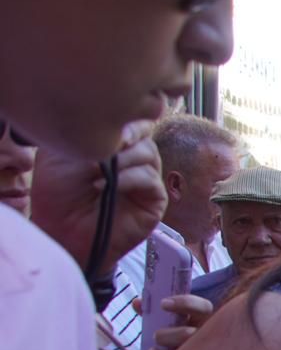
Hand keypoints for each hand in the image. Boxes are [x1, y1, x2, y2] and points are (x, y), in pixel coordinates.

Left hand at [30, 120, 166, 270]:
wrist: (61, 230)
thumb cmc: (58, 194)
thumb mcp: (61, 152)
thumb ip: (86, 133)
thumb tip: (119, 133)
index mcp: (115, 146)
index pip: (133, 123)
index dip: (127, 120)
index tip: (110, 128)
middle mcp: (133, 161)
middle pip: (145, 136)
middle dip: (124, 140)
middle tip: (103, 151)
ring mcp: (146, 181)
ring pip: (150, 155)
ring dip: (124, 160)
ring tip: (99, 174)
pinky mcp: (153, 201)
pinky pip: (150, 179)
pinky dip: (129, 179)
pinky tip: (109, 186)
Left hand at [144, 293, 214, 349]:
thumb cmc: (179, 341)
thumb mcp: (172, 325)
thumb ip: (154, 312)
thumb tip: (137, 303)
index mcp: (206, 322)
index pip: (203, 307)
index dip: (184, 303)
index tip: (163, 304)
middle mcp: (208, 339)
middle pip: (186, 334)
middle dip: (165, 335)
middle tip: (155, 337)